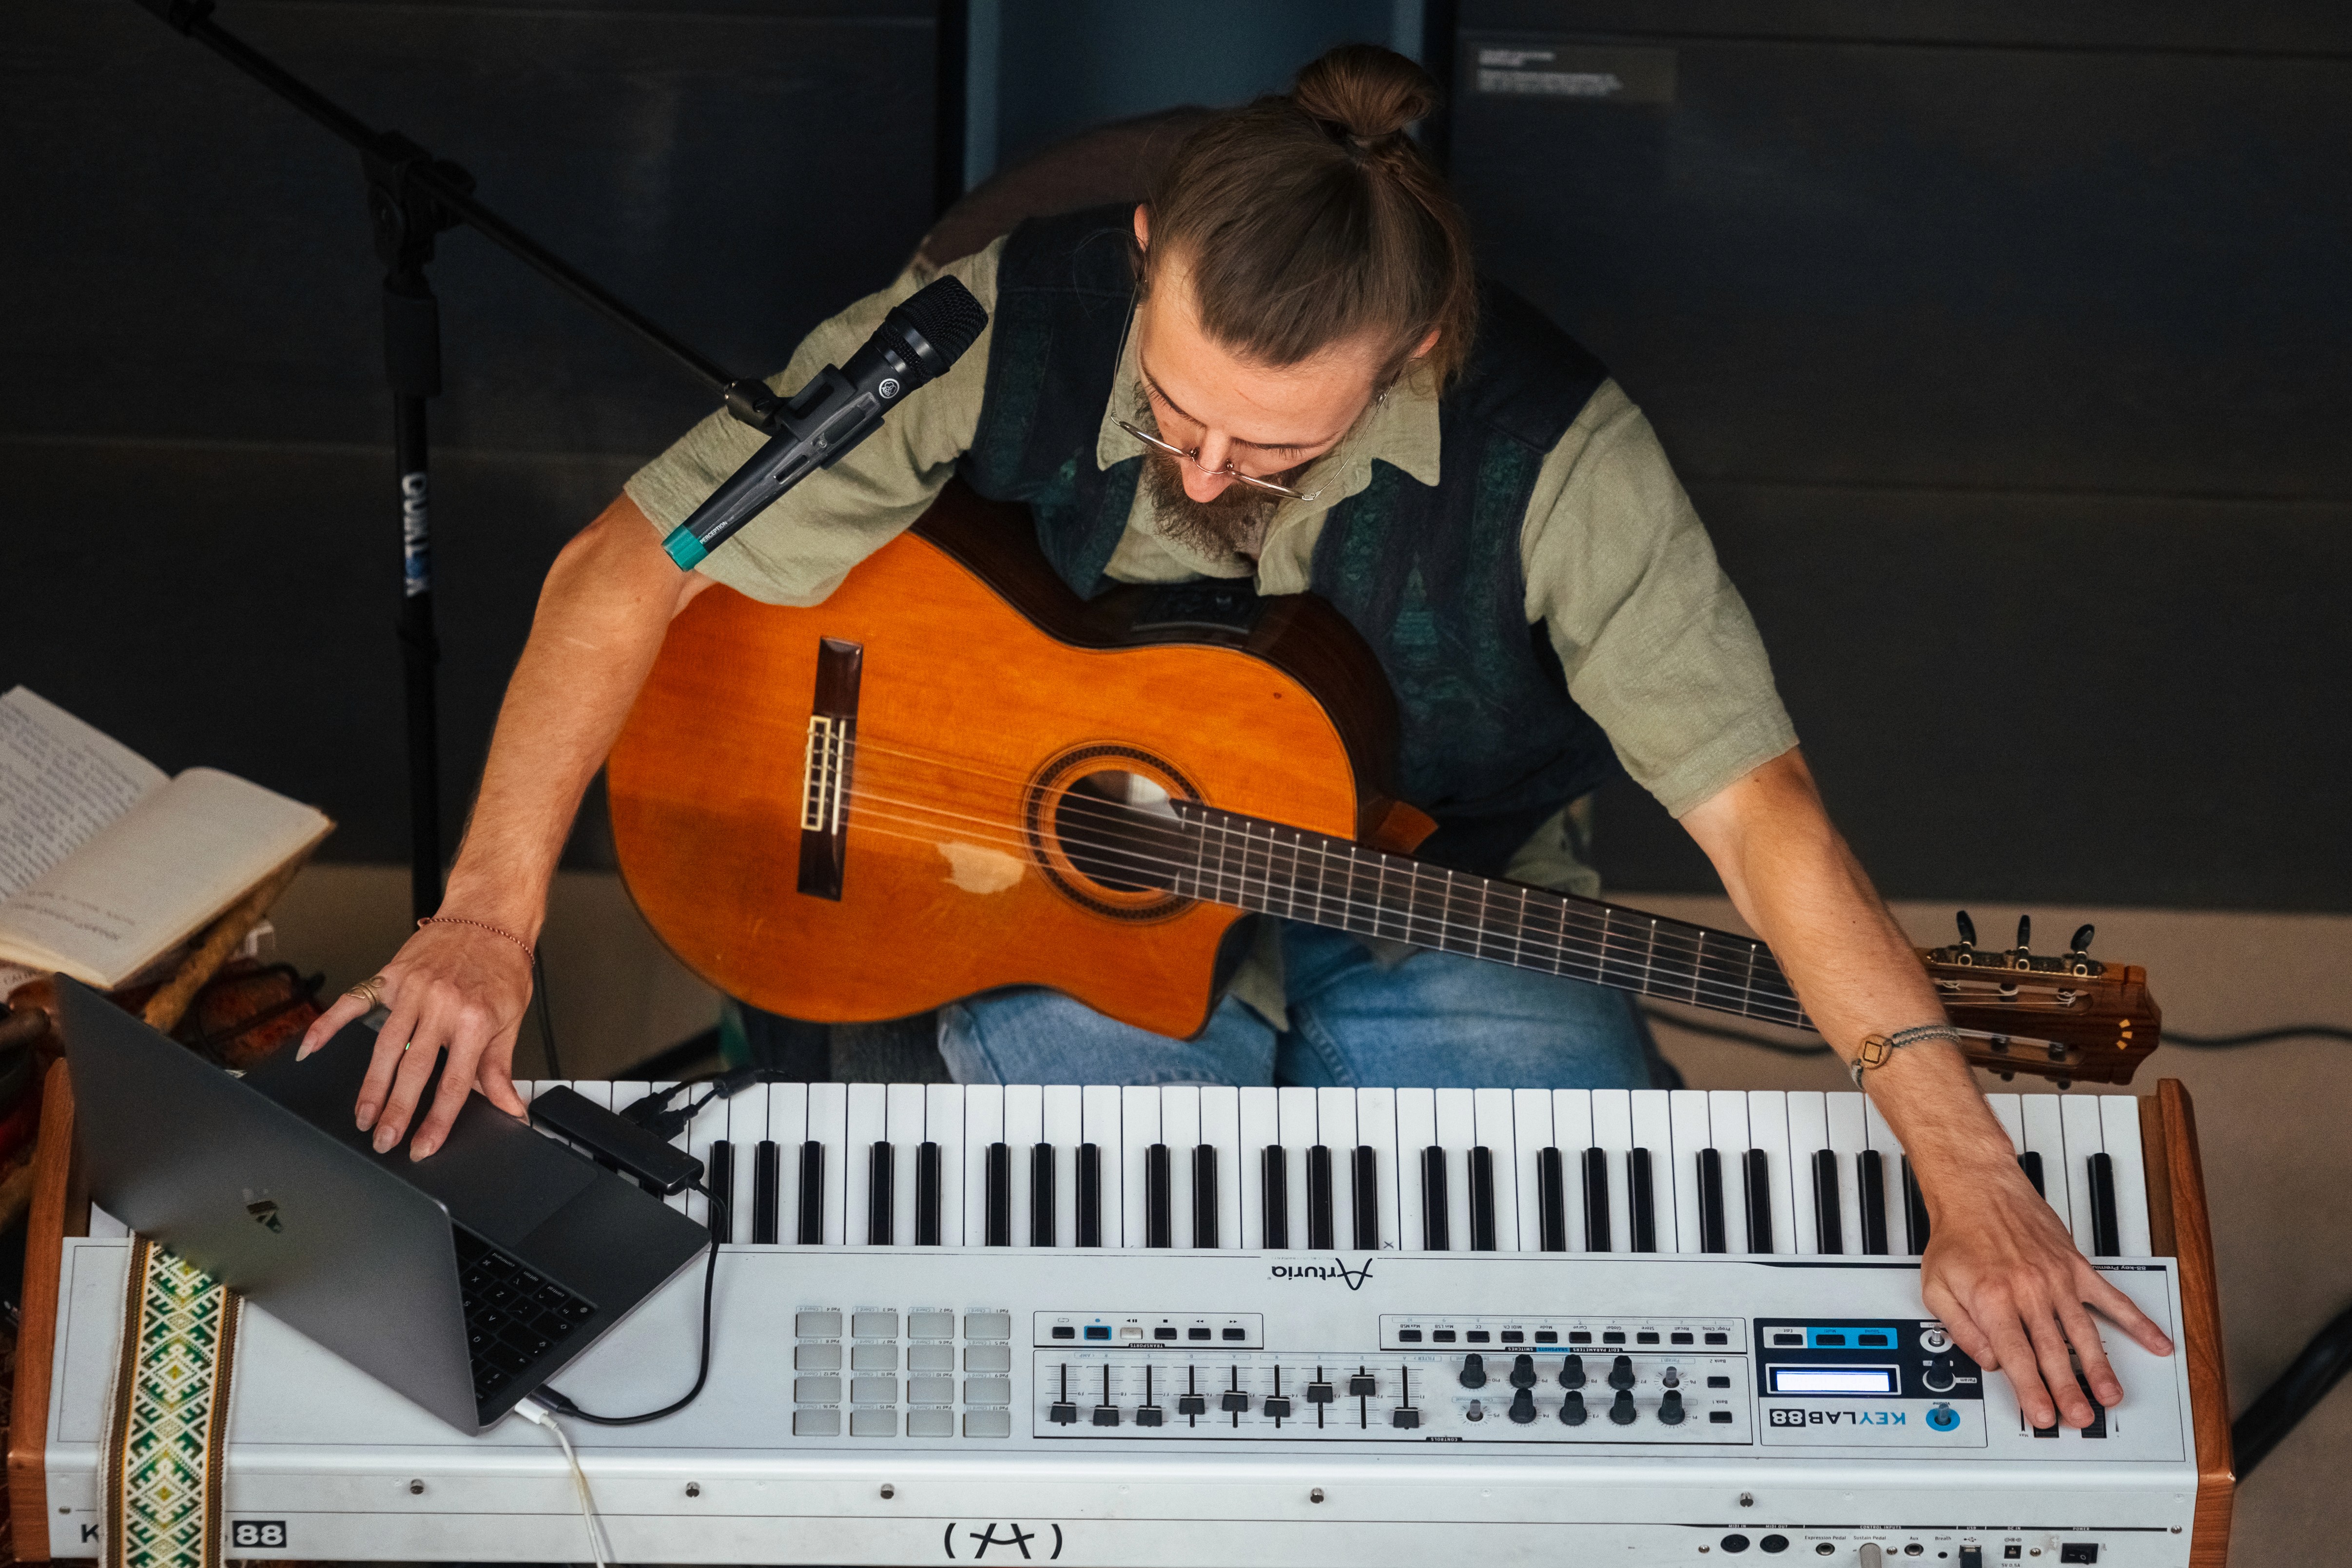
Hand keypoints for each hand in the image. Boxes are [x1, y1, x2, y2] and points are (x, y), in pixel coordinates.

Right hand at [296, 919, 535, 1158]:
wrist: (491, 915)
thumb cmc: (502, 965)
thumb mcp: (510, 1019)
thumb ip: (499, 1068)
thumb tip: (511, 1111)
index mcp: (474, 1019)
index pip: (453, 1083)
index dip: (437, 1121)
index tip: (423, 1146)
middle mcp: (441, 1004)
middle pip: (413, 1069)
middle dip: (396, 1111)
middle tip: (384, 1141)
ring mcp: (413, 989)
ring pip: (384, 1045)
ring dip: (370, 1086)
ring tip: (362, 1117)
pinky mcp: (392, 975)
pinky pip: (353, 1003)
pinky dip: (328, 1025)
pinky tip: (311, 1048)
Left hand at [1918, 1154, 2173, 1428]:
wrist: (1978, 1189)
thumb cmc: (1957, 1236)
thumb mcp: (1936, 1286)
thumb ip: (1960, 1329)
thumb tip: (1987, 1362)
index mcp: (1992, 1298)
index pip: (2015, 1355)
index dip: (2031, 1390)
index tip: (2042, 1415)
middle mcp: (2028, 1290)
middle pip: (2052, 1350)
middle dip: (2068, 1389)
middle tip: (2080, 1417)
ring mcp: (2057, 1279)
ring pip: (2082, 1331)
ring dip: (2099, 1367)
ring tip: (2110, 1395)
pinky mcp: (2077, 1267)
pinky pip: (2112, 1298)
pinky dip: (2137, 1321)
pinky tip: (2156, 1342)